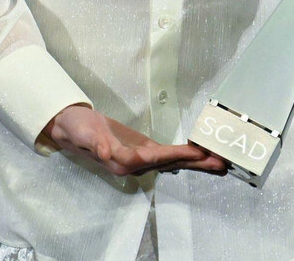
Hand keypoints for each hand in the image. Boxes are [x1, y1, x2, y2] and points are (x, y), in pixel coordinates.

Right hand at [41, 104, 227, 177]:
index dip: (176, 155)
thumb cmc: (77, 130)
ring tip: (219, 161)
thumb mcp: (83, 134)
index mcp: (123, 160)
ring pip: (173, 161)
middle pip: (171, 163)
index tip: (196, 153)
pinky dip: (185, 154)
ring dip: (196, 161)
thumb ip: (95, 143)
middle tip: (221, 163)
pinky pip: (168, 153)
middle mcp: (136, 162)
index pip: (154, 158)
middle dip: (196, 164)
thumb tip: (107, 152)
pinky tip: (200, 155)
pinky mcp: (143, 150)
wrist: (72, 128)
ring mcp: (141, 157)